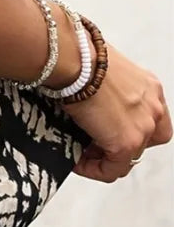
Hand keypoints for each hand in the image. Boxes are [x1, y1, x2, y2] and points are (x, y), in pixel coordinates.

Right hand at [65, 44, 171, 183]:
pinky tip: (76, 162)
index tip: (105, 131)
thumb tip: (87, 99)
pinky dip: (94, 170)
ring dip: (104, 158)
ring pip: (128, 157)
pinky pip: (112, 169)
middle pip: (144, 140)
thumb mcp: (102, 70)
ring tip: (81, 155)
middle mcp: (152, 107)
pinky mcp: (126, 143)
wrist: (75, 59)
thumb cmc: (80, 56)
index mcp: (148, 87)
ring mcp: (143, 127)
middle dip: (118, 146)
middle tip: (95, 145)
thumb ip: (105, 89)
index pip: (149, 118)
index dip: (128, 129)